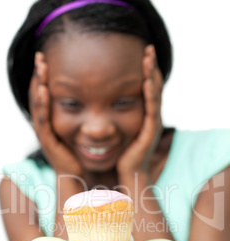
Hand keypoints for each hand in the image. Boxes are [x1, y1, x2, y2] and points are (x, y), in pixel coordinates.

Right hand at [28, 52, 82, 175]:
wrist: (76, 176)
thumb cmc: (80, 153)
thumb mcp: (81, 128)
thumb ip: (84, 113)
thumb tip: (97, 98)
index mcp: (52, 119)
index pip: (45, 93)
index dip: (45, 76)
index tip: (48, 58)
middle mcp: (45, 124)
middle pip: (38, 95)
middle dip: (39, 75)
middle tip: (40, 55)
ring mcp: (45, 132)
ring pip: (37, 104)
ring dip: (38, 84)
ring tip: (40, 67)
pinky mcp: (48, 140)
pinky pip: (42, 119)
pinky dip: (42, 104)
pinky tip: (43, 89)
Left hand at [117, 45, 162, 175]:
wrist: (128, 173)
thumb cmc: (122, 153)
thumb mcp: (120, 130)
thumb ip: (117, 116)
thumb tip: (104, 104)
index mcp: (144, 115)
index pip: (147, 88)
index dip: (146, 71)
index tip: (142, 54)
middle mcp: (151, 117)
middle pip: (153, 87)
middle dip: (151, 67)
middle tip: (148, 48)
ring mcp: (152, 124)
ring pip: (155, 94)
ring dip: (152, 75)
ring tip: (149, 58)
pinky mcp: (150, 131)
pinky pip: (151, 109)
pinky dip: (150, 94)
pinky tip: (147, 81)